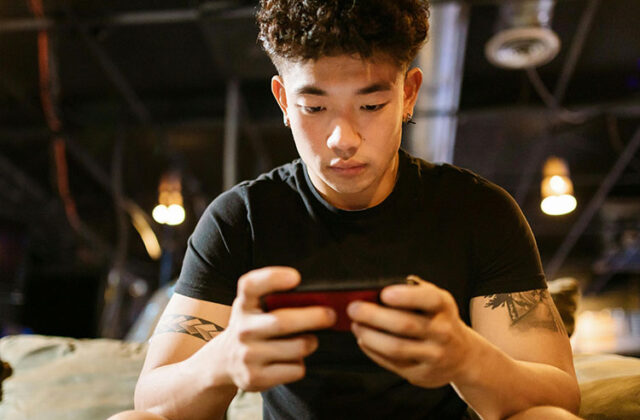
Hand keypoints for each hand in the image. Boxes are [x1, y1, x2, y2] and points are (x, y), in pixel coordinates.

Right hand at [213, 267, 335, 391]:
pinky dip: (300, 364)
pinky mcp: (255, 377)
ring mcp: (247, 355)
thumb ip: (276, 299)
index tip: (295, 277)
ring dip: (311, 342)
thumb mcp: (254, 307)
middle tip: (330, 315)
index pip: (250, 286)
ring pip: (297, 347)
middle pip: (282, 322)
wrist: (225, 361)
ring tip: (310, 340)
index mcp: (244, 305)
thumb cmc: (253, 326)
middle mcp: (242, 329)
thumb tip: (319, 299)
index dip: (272, 278)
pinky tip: (293, 359)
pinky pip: (295, 369)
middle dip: (314, 317)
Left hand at [347, 276, 475, 387]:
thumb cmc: (439, 320)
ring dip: (370, 336)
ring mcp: (434, 356)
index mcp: (444, 307)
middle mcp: (443, 332)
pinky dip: (373, 351)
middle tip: (353, 309)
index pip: (429, 299)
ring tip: (356, 325)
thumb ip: (413, 291)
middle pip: (405, 324)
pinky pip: (393, 363)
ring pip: (396, 348)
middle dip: (374, 316)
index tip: (384, 293)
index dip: (406, 296)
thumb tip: (377, 288)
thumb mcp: (436, 301)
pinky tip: (364, 340)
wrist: (463, 356)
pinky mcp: (423, 374)